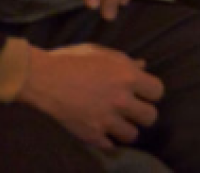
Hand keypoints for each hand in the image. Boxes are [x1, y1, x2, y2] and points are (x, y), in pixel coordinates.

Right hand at [18, 44, 162, 149]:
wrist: (40, 78)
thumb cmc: (70, 60)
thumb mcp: (101, 53)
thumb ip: (125, 62)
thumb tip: (143, 66)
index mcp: (127, 76)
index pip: (158, 92)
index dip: (151, 93)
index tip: (142, 94)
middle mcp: (121, 100)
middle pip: (150, 117)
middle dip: (143, 113)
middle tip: (132, 111)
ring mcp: (106, 119)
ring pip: (132, 134)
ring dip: (126, 129)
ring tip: (117, 123)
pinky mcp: (90, 135)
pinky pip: (110, 146)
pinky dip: (107, 141)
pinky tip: (102, 132)